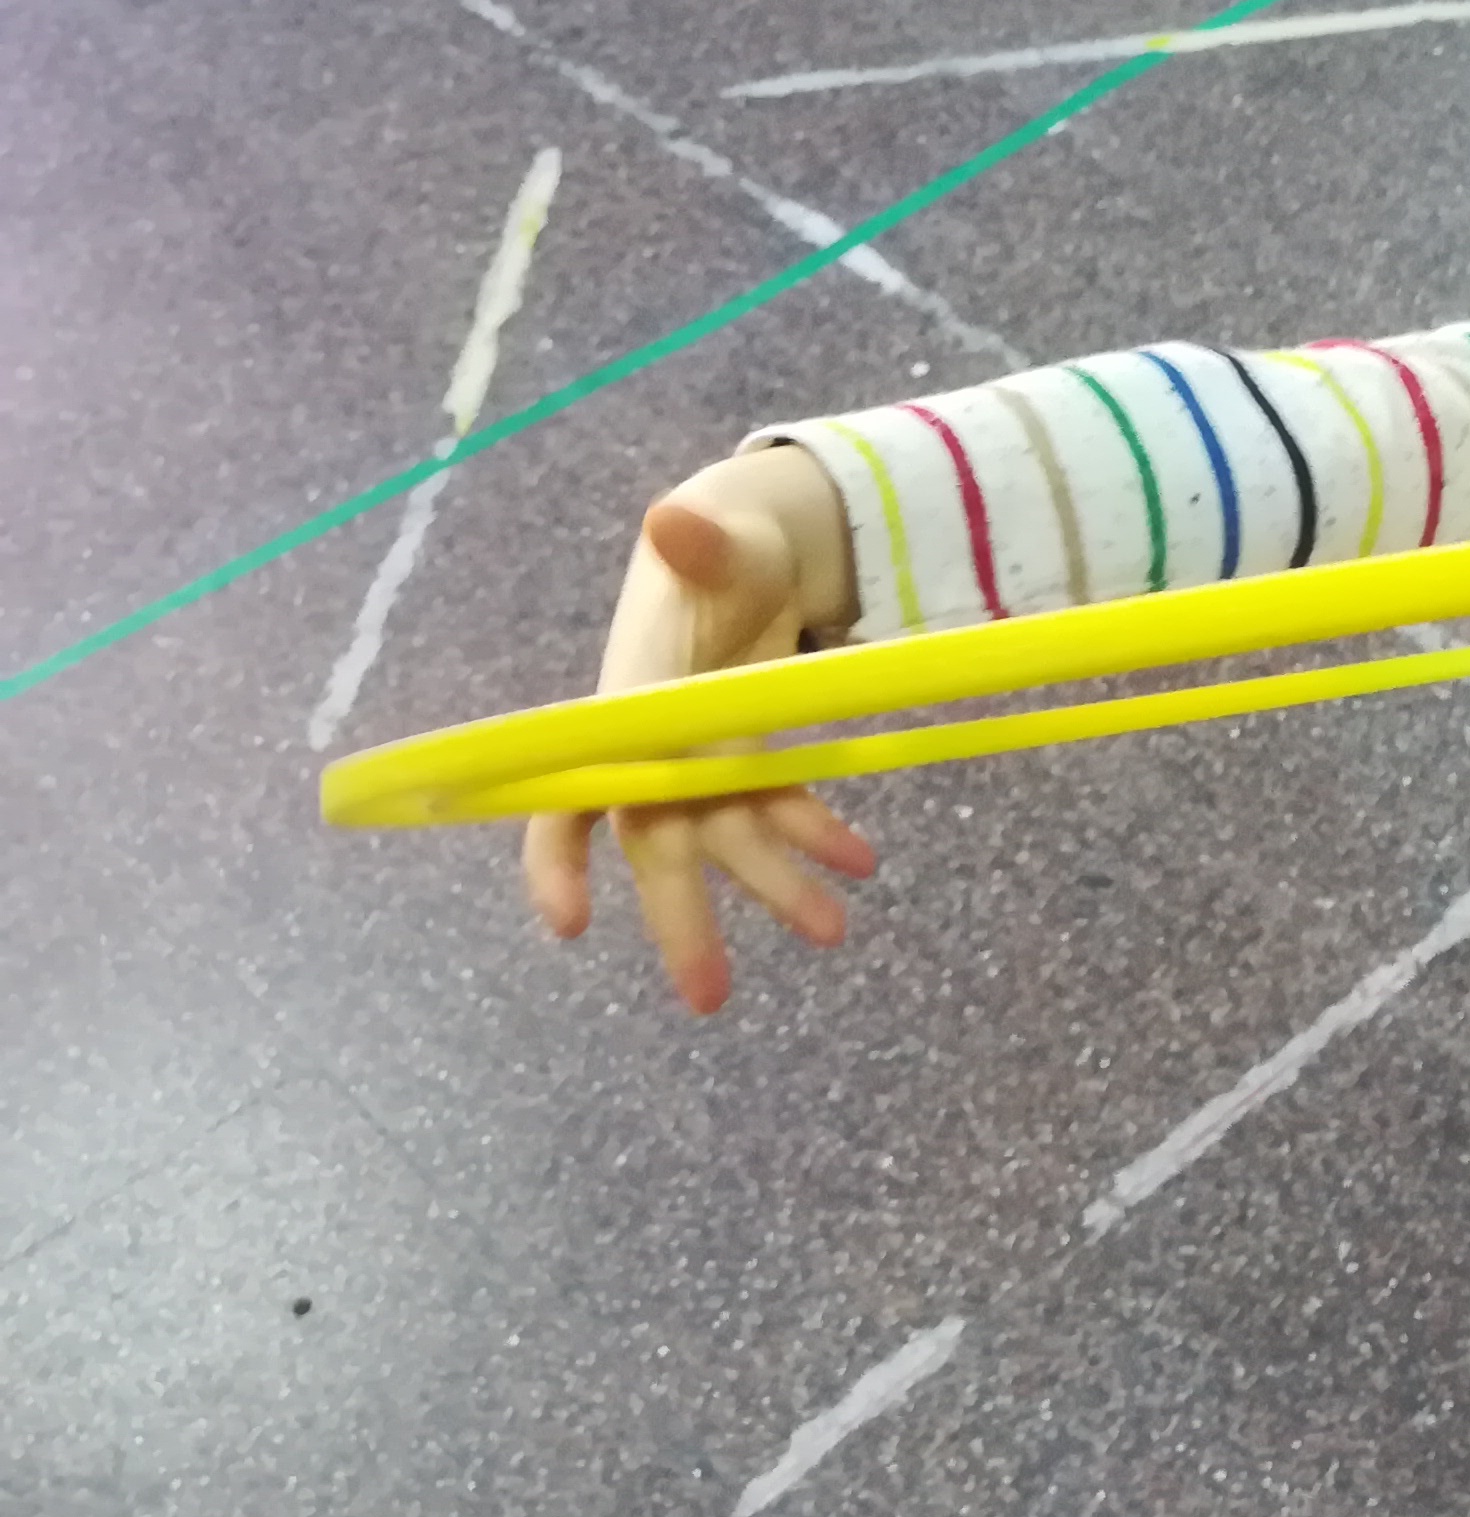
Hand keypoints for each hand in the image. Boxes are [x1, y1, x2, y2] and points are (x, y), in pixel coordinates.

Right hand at [522, 445, 870, 1014]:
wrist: (755, 543)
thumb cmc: (719, 543)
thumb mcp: (721, 537)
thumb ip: (701, 543)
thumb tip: (673, 519)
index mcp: (627, 701)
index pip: (571, 792)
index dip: (559, 859)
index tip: (570, 924)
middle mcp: (657, 743)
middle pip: (659, 841)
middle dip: (681, 918)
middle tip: (707, 997)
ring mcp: (706, 754)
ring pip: (730, 838)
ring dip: (776, 885)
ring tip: (834, 932)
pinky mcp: (752, 753)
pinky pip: (778, 808)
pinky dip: (817, 835)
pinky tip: (863, 860)